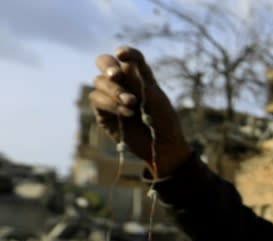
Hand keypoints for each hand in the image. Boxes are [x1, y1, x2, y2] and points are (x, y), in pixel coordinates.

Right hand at [90, 47, 191, 177]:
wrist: (163, 145)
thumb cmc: (164, 120)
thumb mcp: (155, 96)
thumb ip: (139, 77)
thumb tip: (123, 60)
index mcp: (137, 76)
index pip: (128, 57)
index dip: (125, 52)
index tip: (123, 54)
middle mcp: (122, 83)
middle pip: (104, 62)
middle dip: (108, 67)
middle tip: (116, 76)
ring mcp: (110, 97)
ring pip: (99, 82)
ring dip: (115, 91)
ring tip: (132, 103)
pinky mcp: (103, 113)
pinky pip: (97, 99)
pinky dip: (111, 104)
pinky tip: (127, 113)